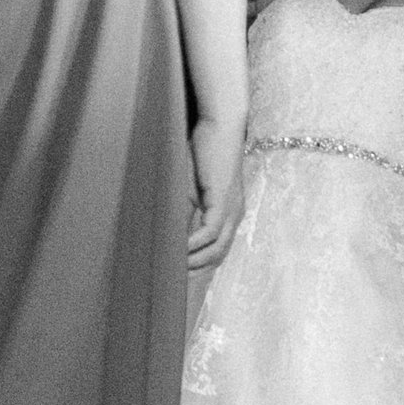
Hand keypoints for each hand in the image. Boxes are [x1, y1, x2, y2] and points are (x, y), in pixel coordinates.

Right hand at [186, 115, 247, 273]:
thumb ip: (184, 208)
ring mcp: (232, 208)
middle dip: (197, 270)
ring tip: (173, 267)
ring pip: (217, 248)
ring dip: (195, 260)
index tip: (178, 274)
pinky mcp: (223, 199)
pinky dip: (195, 243)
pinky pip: (211, 231)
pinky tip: (180, 249)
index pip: (218, 250)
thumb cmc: (204, 151)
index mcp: (229, 213)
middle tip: (172, 278)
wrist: (219, 125)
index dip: (200, 264)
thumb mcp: (190, 187)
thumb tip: (169, 230)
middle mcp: (234, 214)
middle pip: (219, 256)